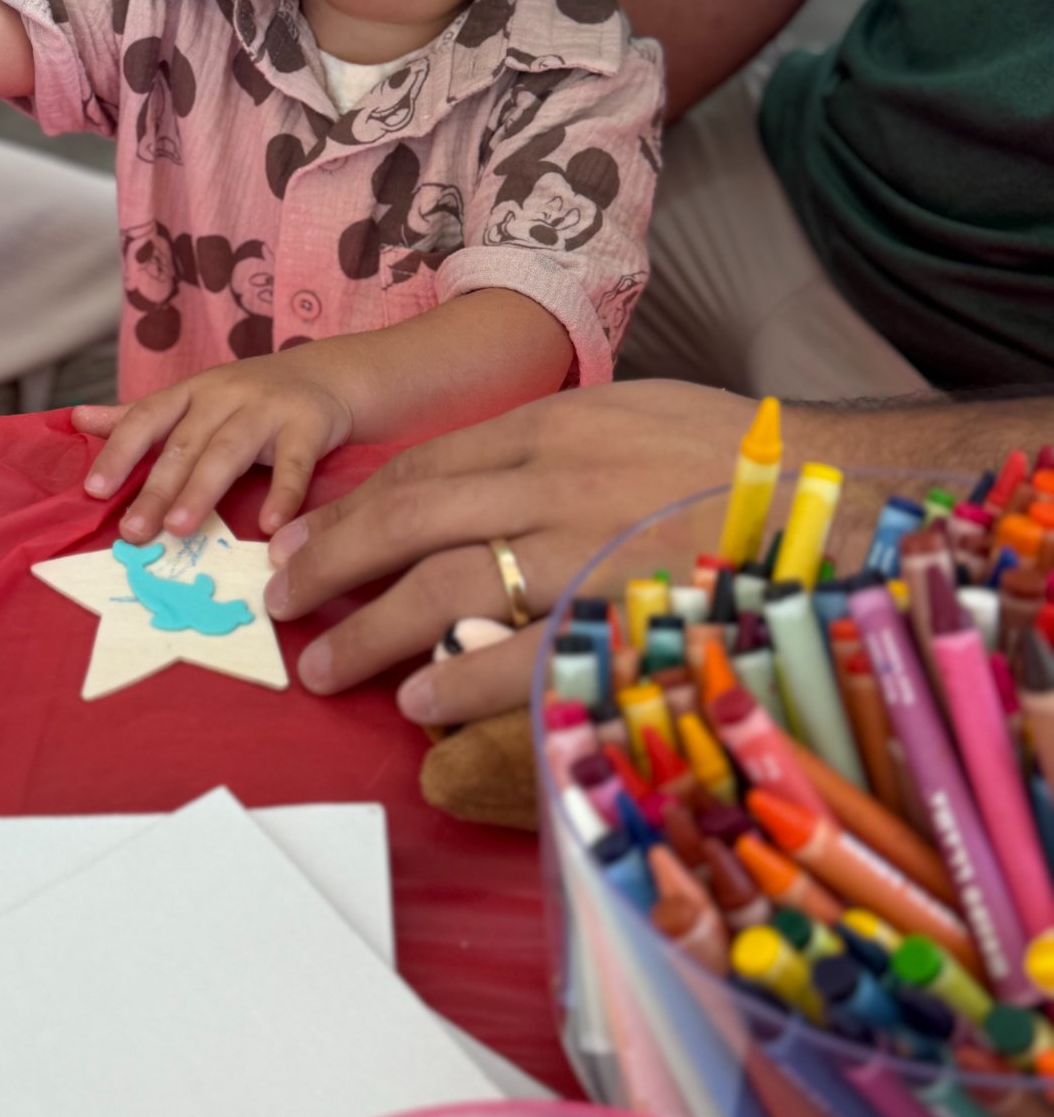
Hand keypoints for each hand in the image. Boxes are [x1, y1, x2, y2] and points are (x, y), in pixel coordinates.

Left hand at [75, 355, 354, 542]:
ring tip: (181, 529)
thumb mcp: (193, 399)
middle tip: (133, 532)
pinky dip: (283, 495)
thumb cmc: (248, 398)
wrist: (327, 375)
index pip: (146, 418)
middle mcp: (225, 395)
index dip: (119, 452)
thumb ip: (139, 416)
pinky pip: (294, 464)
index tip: (94, 490)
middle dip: (157, 489)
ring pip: (229, 451)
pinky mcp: (309, 424)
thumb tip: (77, 419)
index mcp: (191, 393)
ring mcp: (267, 408)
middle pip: (185, 444)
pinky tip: (269, 527)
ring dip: (203, 490)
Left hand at [262, 379, 749, 724]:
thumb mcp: (639, 412)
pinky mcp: (613, 619)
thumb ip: (560, 439)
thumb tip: (491, 472)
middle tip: (281, 597)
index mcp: (554, 426)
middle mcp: (552, 480)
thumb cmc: (740, 459)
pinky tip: (414, 704)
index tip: (307, 538)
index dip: (352, 508)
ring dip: (365, 630)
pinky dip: (452, 682)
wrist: (837, 503)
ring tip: (321, 665)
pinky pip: (511, 654)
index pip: (421, 468)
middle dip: (329, 562)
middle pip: (404, 520)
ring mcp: (580, 552)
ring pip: (437, 586)